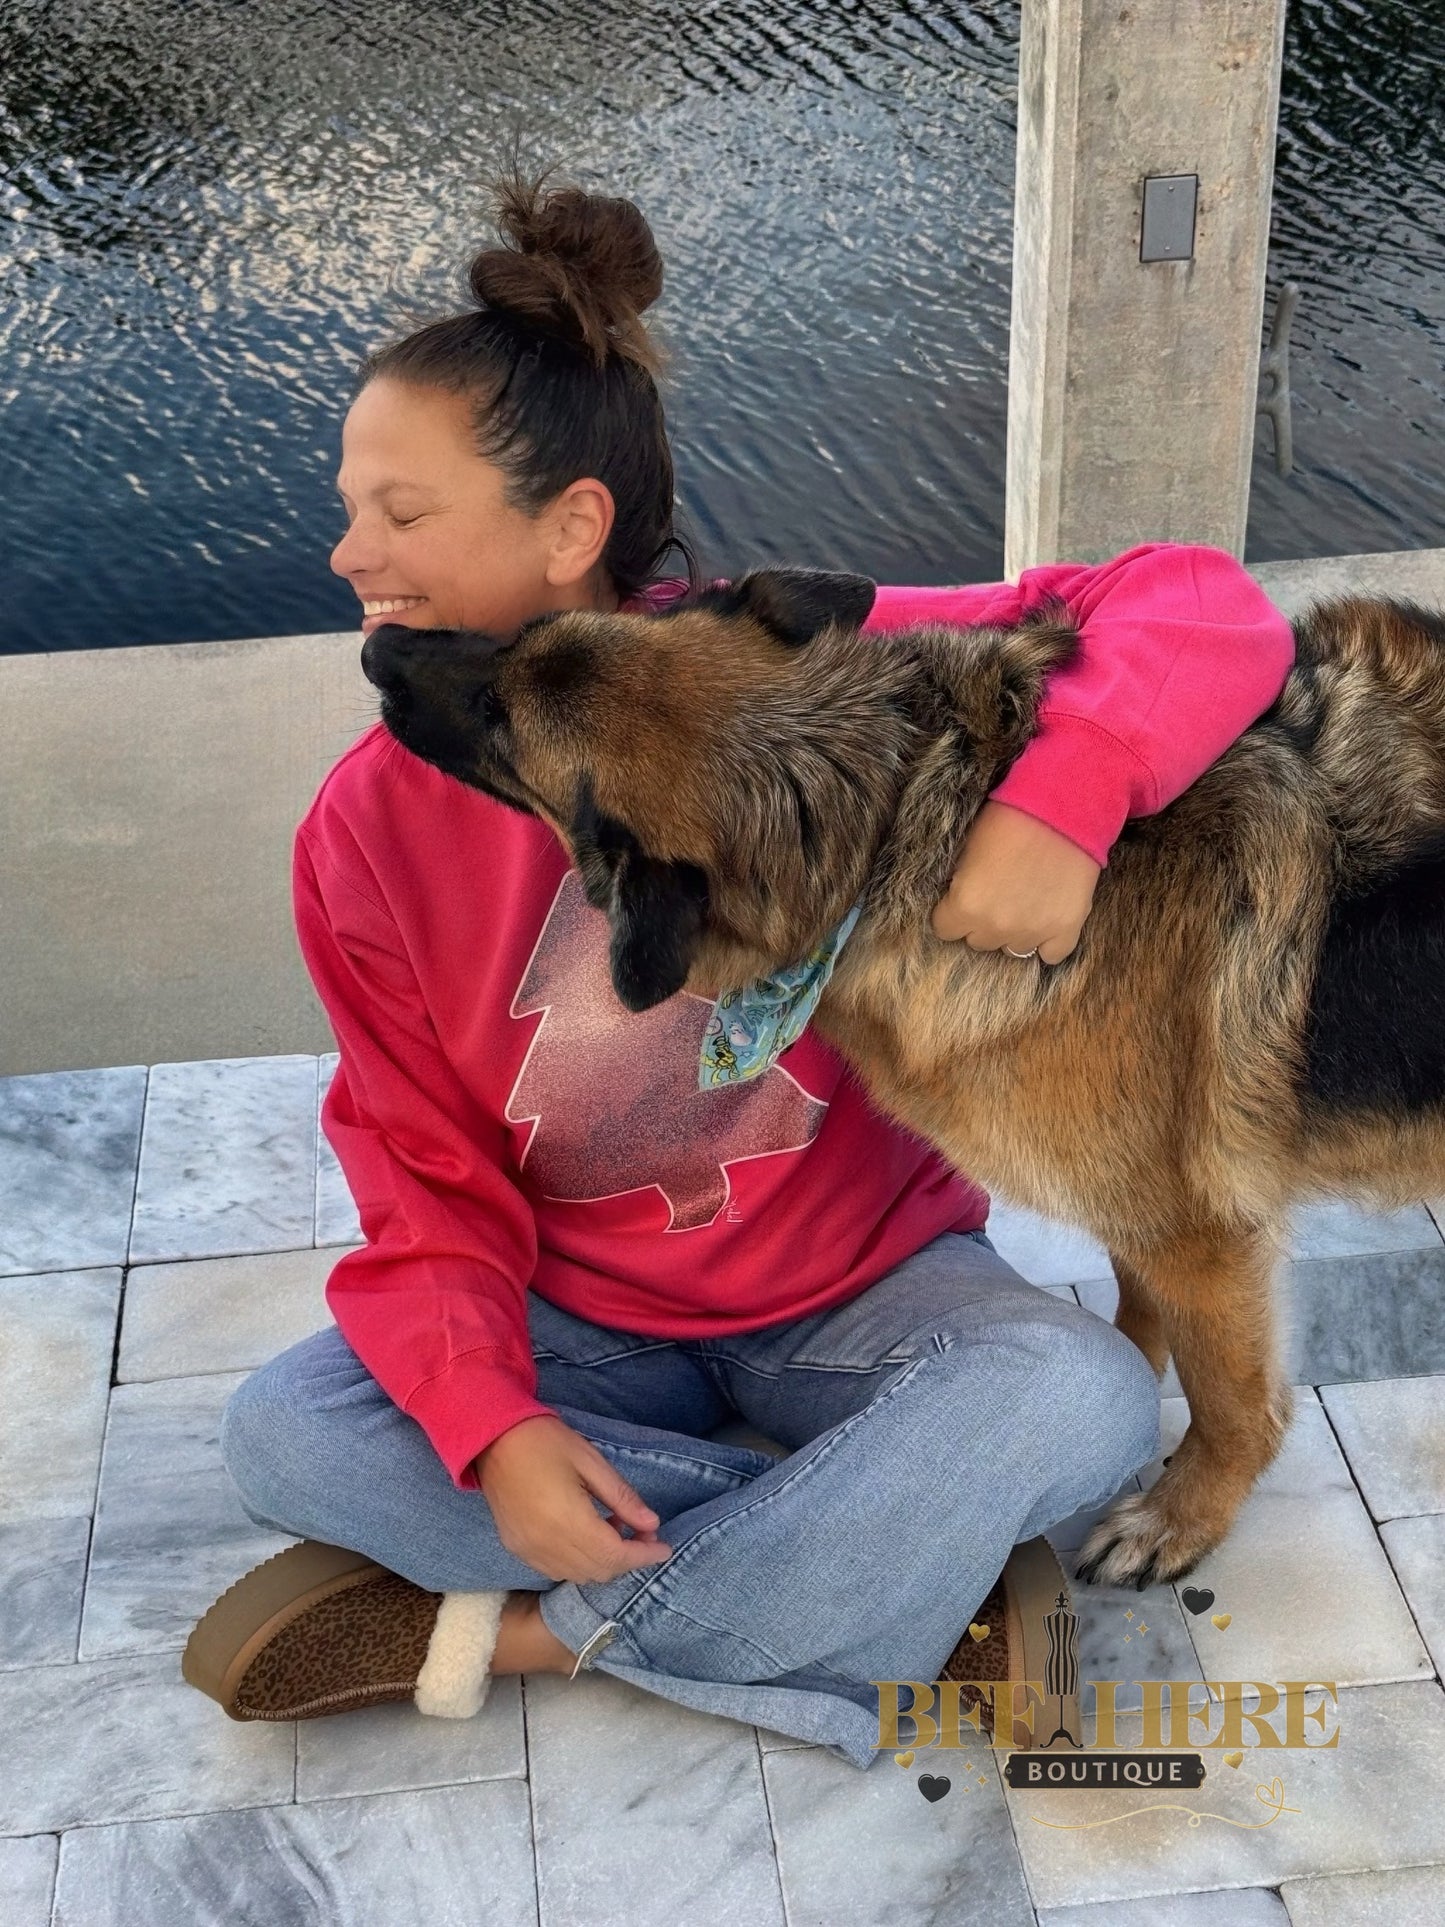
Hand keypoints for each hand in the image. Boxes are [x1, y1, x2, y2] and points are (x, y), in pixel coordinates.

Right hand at [474, 1414, 672, 1583]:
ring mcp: (528, 1551)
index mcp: (568, 1521)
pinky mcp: (516, 1548)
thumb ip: (621, 1497)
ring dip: (603, 1562)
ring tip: (614, 1528)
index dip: (643, 1555)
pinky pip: (555, 1569)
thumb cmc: (545, 1441)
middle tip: (643, 1532)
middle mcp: (547, 1545)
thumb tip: (651, 1524)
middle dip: (627, 1558)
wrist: (491, 1439)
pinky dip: (579, 1563)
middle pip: (598, 1571)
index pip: (614, 1555)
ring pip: (577, 1575)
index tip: (664, 1547)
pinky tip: (586, 1535)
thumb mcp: (591, 1461)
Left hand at [930, 799, 1100, 963]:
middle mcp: (996, 925)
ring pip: (1013, 948)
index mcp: (966, 905)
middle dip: (983, 921)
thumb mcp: (967, 848)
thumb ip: (961, 884)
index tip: (964, 898)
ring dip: (1015, 931)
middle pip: (978, 941)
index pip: (945, 929)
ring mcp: (1033, 931)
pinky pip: (1052, 954)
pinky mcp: (1066, 928)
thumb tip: (957, 898)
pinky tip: (1047, 920)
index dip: (953, 911)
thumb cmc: (1009, 818)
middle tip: (998, 894)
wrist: (1061, 808)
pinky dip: (1049, 942)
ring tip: (1024, 902)